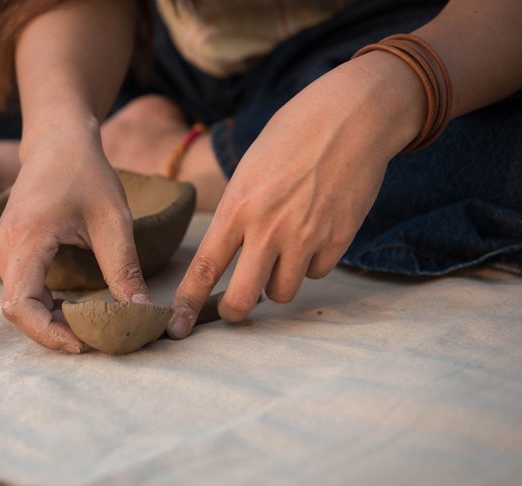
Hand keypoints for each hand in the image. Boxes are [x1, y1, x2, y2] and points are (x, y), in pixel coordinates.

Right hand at [0, 123, 150, 352]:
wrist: (58, 141)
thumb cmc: (85, 172)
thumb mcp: (113, 220)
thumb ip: (124, 268)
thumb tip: (140, 314)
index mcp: (25, 239)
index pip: (20, 305)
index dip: (49, 334)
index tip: (84, 344)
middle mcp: (2, 248)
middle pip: (18, 311)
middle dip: (55, 332)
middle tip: (97, 339)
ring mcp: (0, 251)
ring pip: (19, 305)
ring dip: (51, 322)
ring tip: (90, 326)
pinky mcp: (8, 252)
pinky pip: (21, 292)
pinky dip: (47, 308)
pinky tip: (76, 309)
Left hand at [167, 52, 426, 337]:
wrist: (354, 114)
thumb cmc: (294, 134)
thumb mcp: (250, 169)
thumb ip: (237, 212)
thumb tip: (229, 251)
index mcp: (238, 206)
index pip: (205, 267)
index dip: (187, 303)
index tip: (175, 327)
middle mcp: (270, 227)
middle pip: (243, 299)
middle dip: (234, 311)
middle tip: (233, 307)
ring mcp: (307, 236)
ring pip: (282, 291)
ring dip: (276, 282)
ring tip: (282, 251)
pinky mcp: (339, 238)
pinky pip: (317, 273)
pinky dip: (311, 263)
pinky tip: (313, 233)